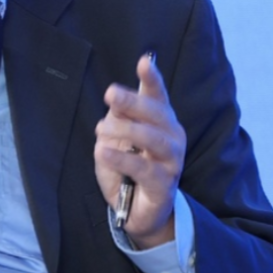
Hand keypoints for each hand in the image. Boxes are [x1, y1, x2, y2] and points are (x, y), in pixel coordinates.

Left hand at [94, 53, 185, 247]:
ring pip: (153, 139)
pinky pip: (143, 169)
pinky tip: (103, 152)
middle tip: (110, 94)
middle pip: (157, 114)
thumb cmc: (127, 169)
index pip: (158, 96)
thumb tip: (115, 102)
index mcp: (161, 122)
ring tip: (100, 130)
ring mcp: (171, 162)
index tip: (144, 61)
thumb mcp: (117, 139)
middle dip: (133, 102)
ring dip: (125, 130)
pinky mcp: (164, 185)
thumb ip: (118, 120)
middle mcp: (172, 138)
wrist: (136, 211)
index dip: (152, 79)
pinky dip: (121, 158)